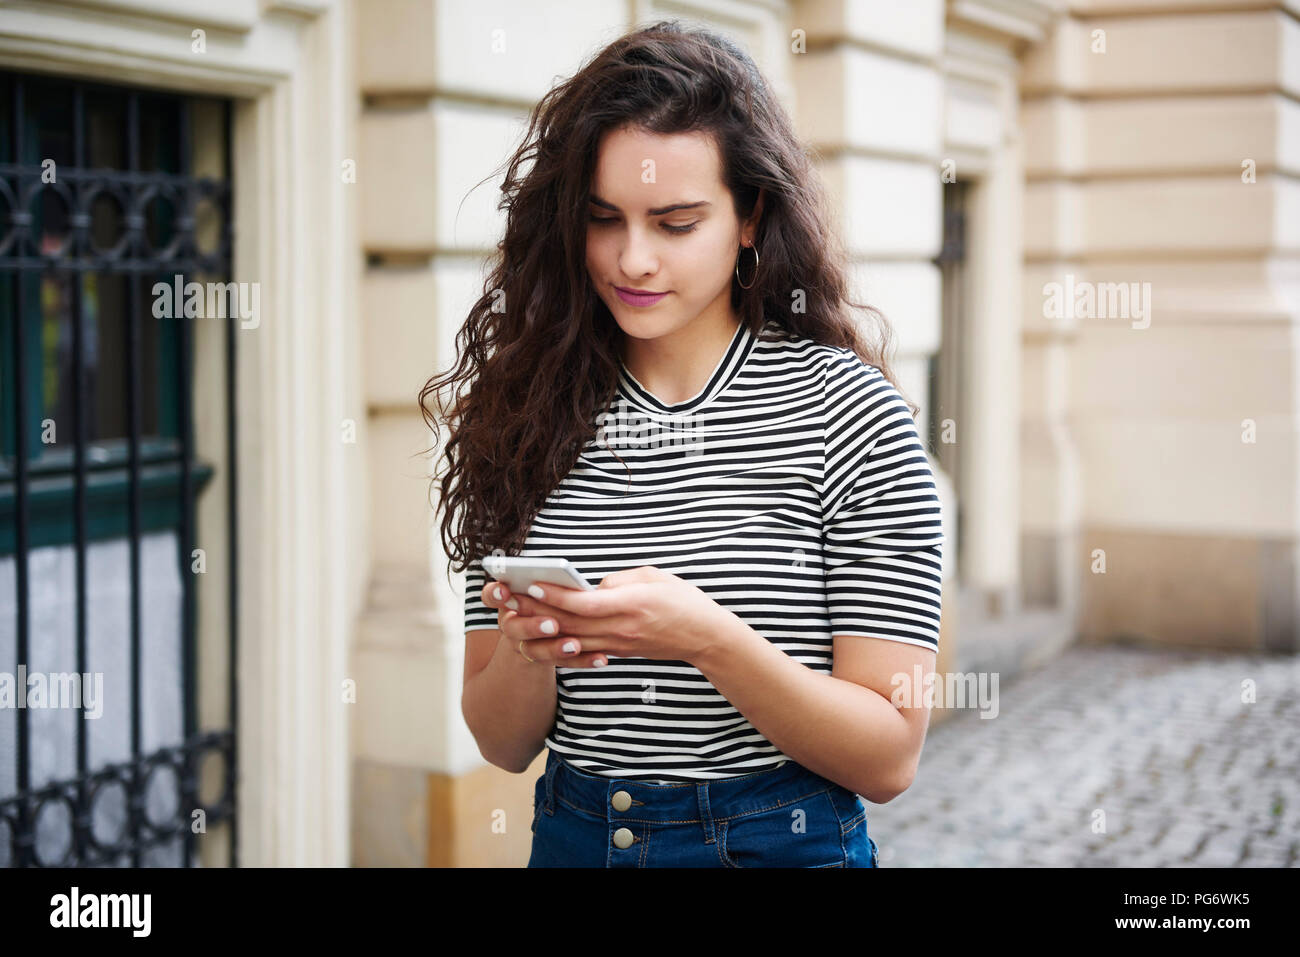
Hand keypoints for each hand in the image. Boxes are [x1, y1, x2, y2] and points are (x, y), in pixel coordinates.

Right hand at [481, 579, 608, 667]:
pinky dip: (582, 661)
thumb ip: (546, 583)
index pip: (491, 595)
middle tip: (552, 625)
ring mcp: (524, 645)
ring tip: (575, 645)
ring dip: (556, 649)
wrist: (540, 637)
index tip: (505, 591)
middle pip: (512, 627)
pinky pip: (562, 662)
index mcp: (507, 601)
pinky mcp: (545, 661)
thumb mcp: (543, 588)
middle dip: (532, 626)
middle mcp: (511, 624)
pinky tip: (600, 658)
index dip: (494, 594)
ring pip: (535, 650)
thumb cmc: (547, 598)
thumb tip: (564, 573)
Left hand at [510, 566, 734, 666]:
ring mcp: (619, 644)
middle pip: (570, 623)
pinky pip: (585, 646)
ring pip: (572, 638)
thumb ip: (619, 580)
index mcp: (630, 605)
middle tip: (510, 598)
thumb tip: (591, 587)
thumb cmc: (683, 601)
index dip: (555, 595)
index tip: (532, 583)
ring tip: (518, 613)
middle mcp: (621, 629)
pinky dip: (561, 638)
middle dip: (537, 611)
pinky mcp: (619, 652)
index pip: (584, 603)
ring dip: (543, 627)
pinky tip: (543, 630)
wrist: (705, 637)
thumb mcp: (653, 577)